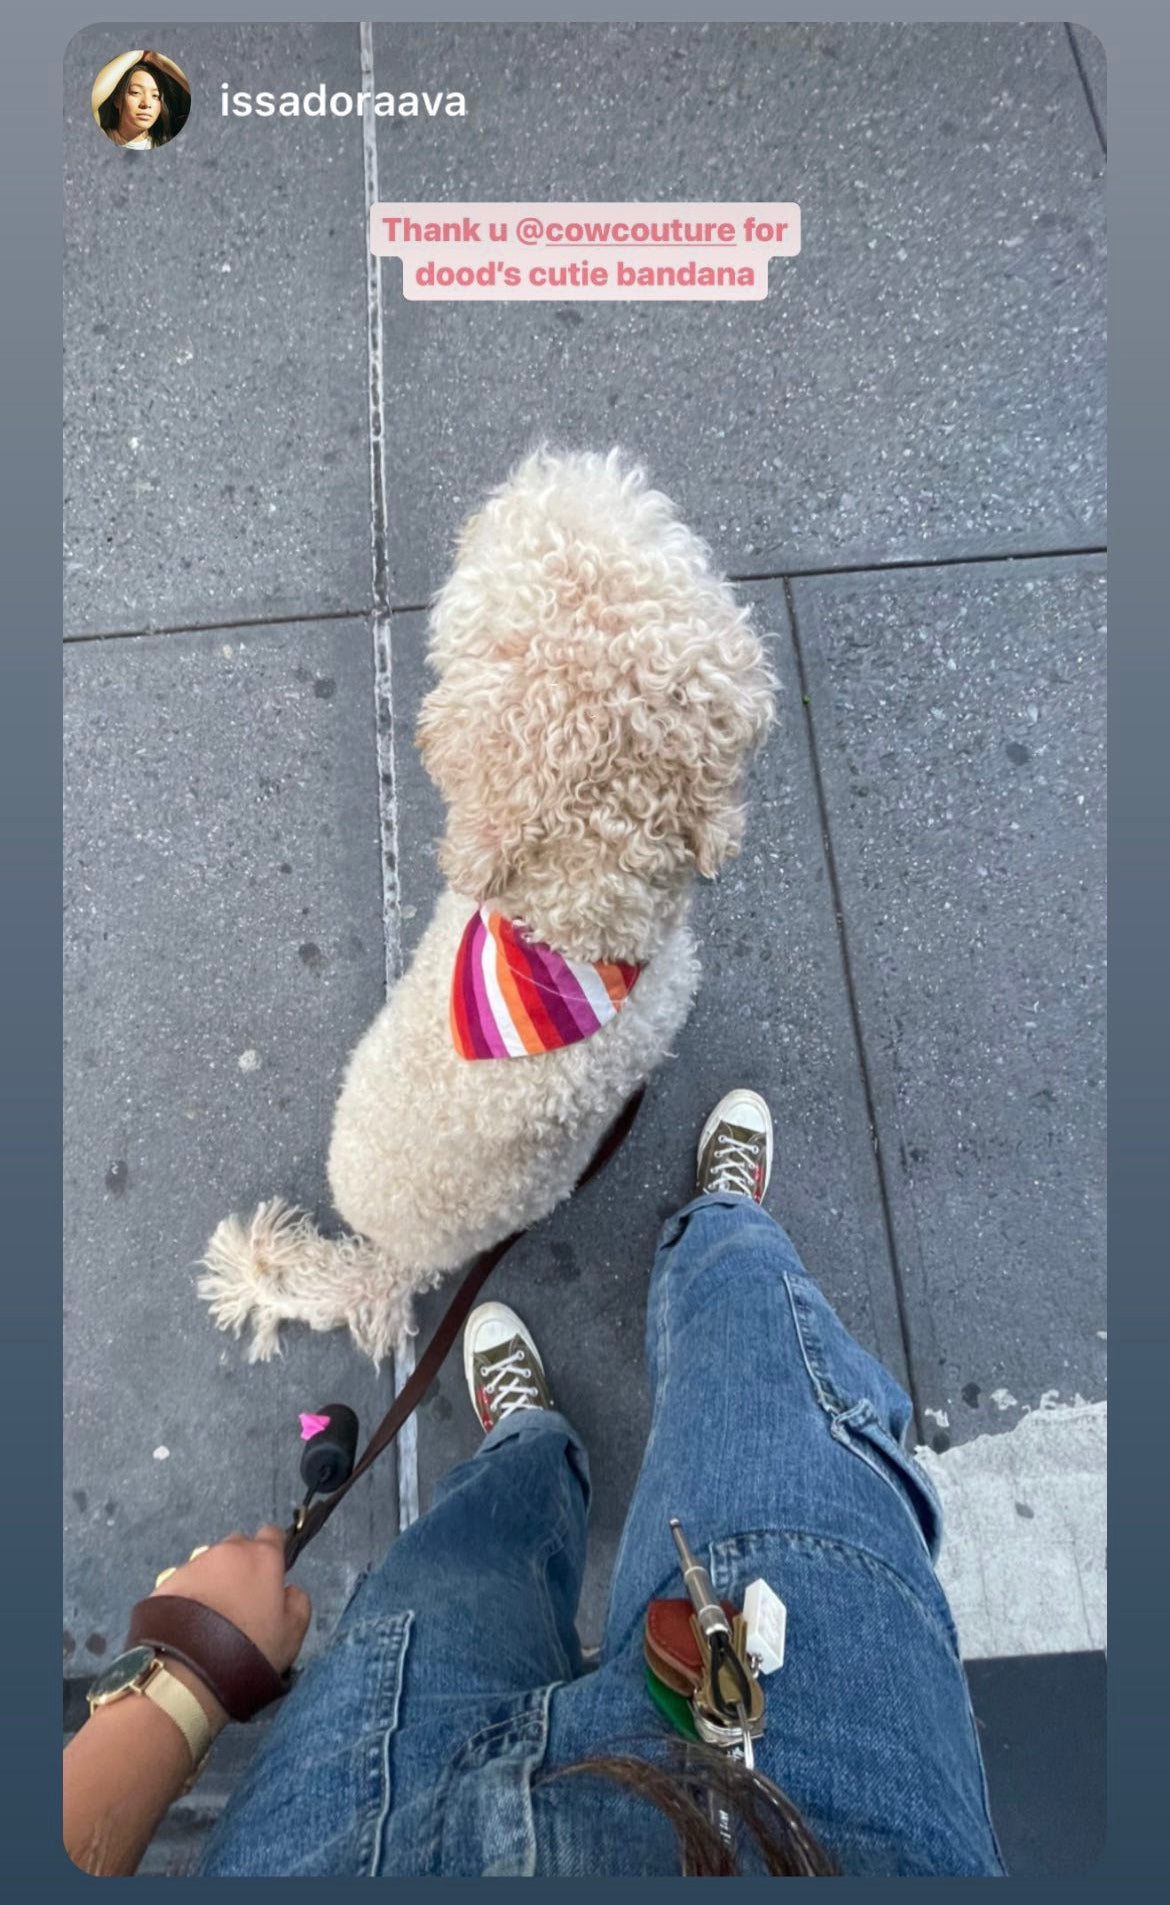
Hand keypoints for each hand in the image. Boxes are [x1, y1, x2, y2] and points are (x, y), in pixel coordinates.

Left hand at [150, 1525, 310, 1676]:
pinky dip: (191, 1595)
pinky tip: (190, 1623)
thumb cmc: (249, 1647)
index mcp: (262, 1556)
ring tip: (211, 1617)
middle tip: (242, 1600)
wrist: (188, 1667)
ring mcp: (194, 1564)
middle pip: (239, 1547)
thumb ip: (298, 1601)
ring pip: (211, 1564)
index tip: (272, 1575)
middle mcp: (228, 1551)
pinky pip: (186, 1582)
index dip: (275, 1552)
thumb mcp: (292, 1632)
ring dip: (215, 1581)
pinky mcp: (167, 1581)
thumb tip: (288, 1589)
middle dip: (242, 1565)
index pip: (273, 1535)